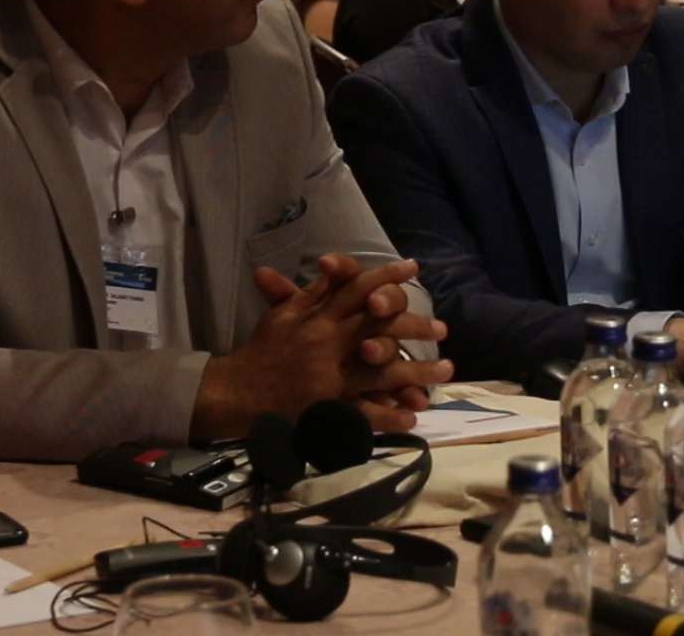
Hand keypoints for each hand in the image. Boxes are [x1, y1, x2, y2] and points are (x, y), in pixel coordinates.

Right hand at [192, 254, 450, 438]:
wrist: (236, 392)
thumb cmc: (261, 351)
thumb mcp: (283, 315)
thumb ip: (312, 293)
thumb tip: (335, 267)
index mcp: (317, 318)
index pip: (357, 291)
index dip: (386, 278)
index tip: (414, 269)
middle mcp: (327, 344)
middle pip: (379, 329)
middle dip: (413, 326)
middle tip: (443, 327)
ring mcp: (330, 377)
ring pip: (381, 372)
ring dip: (416, 372)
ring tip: (446, 370)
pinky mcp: (328, 407)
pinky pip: (364, 412)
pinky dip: (389, 415)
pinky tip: (413, 417)